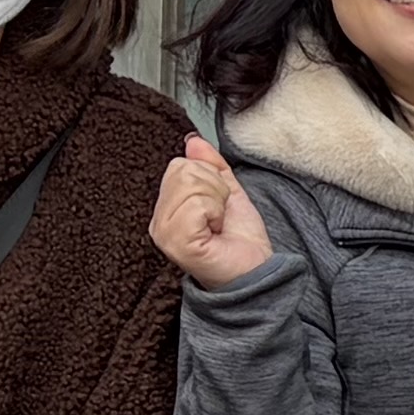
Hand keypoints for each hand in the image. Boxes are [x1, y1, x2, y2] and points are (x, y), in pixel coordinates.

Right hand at [147, 132, 275, 289]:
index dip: (209, 179)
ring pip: (190, 183)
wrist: (255, 273)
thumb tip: (193, 141)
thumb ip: (211, 166)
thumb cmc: (241, 241)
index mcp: (166, 209)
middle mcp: (158, 221)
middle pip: (183, 170)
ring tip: (218, 223)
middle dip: (214, 188)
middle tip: (219, 215)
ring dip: (217, 200)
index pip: (180, 165)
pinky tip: (216, 230)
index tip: (217, 205)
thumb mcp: (229, 194)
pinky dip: (216, 212)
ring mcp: (163, 232)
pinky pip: (196, 203)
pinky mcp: (175, 241)